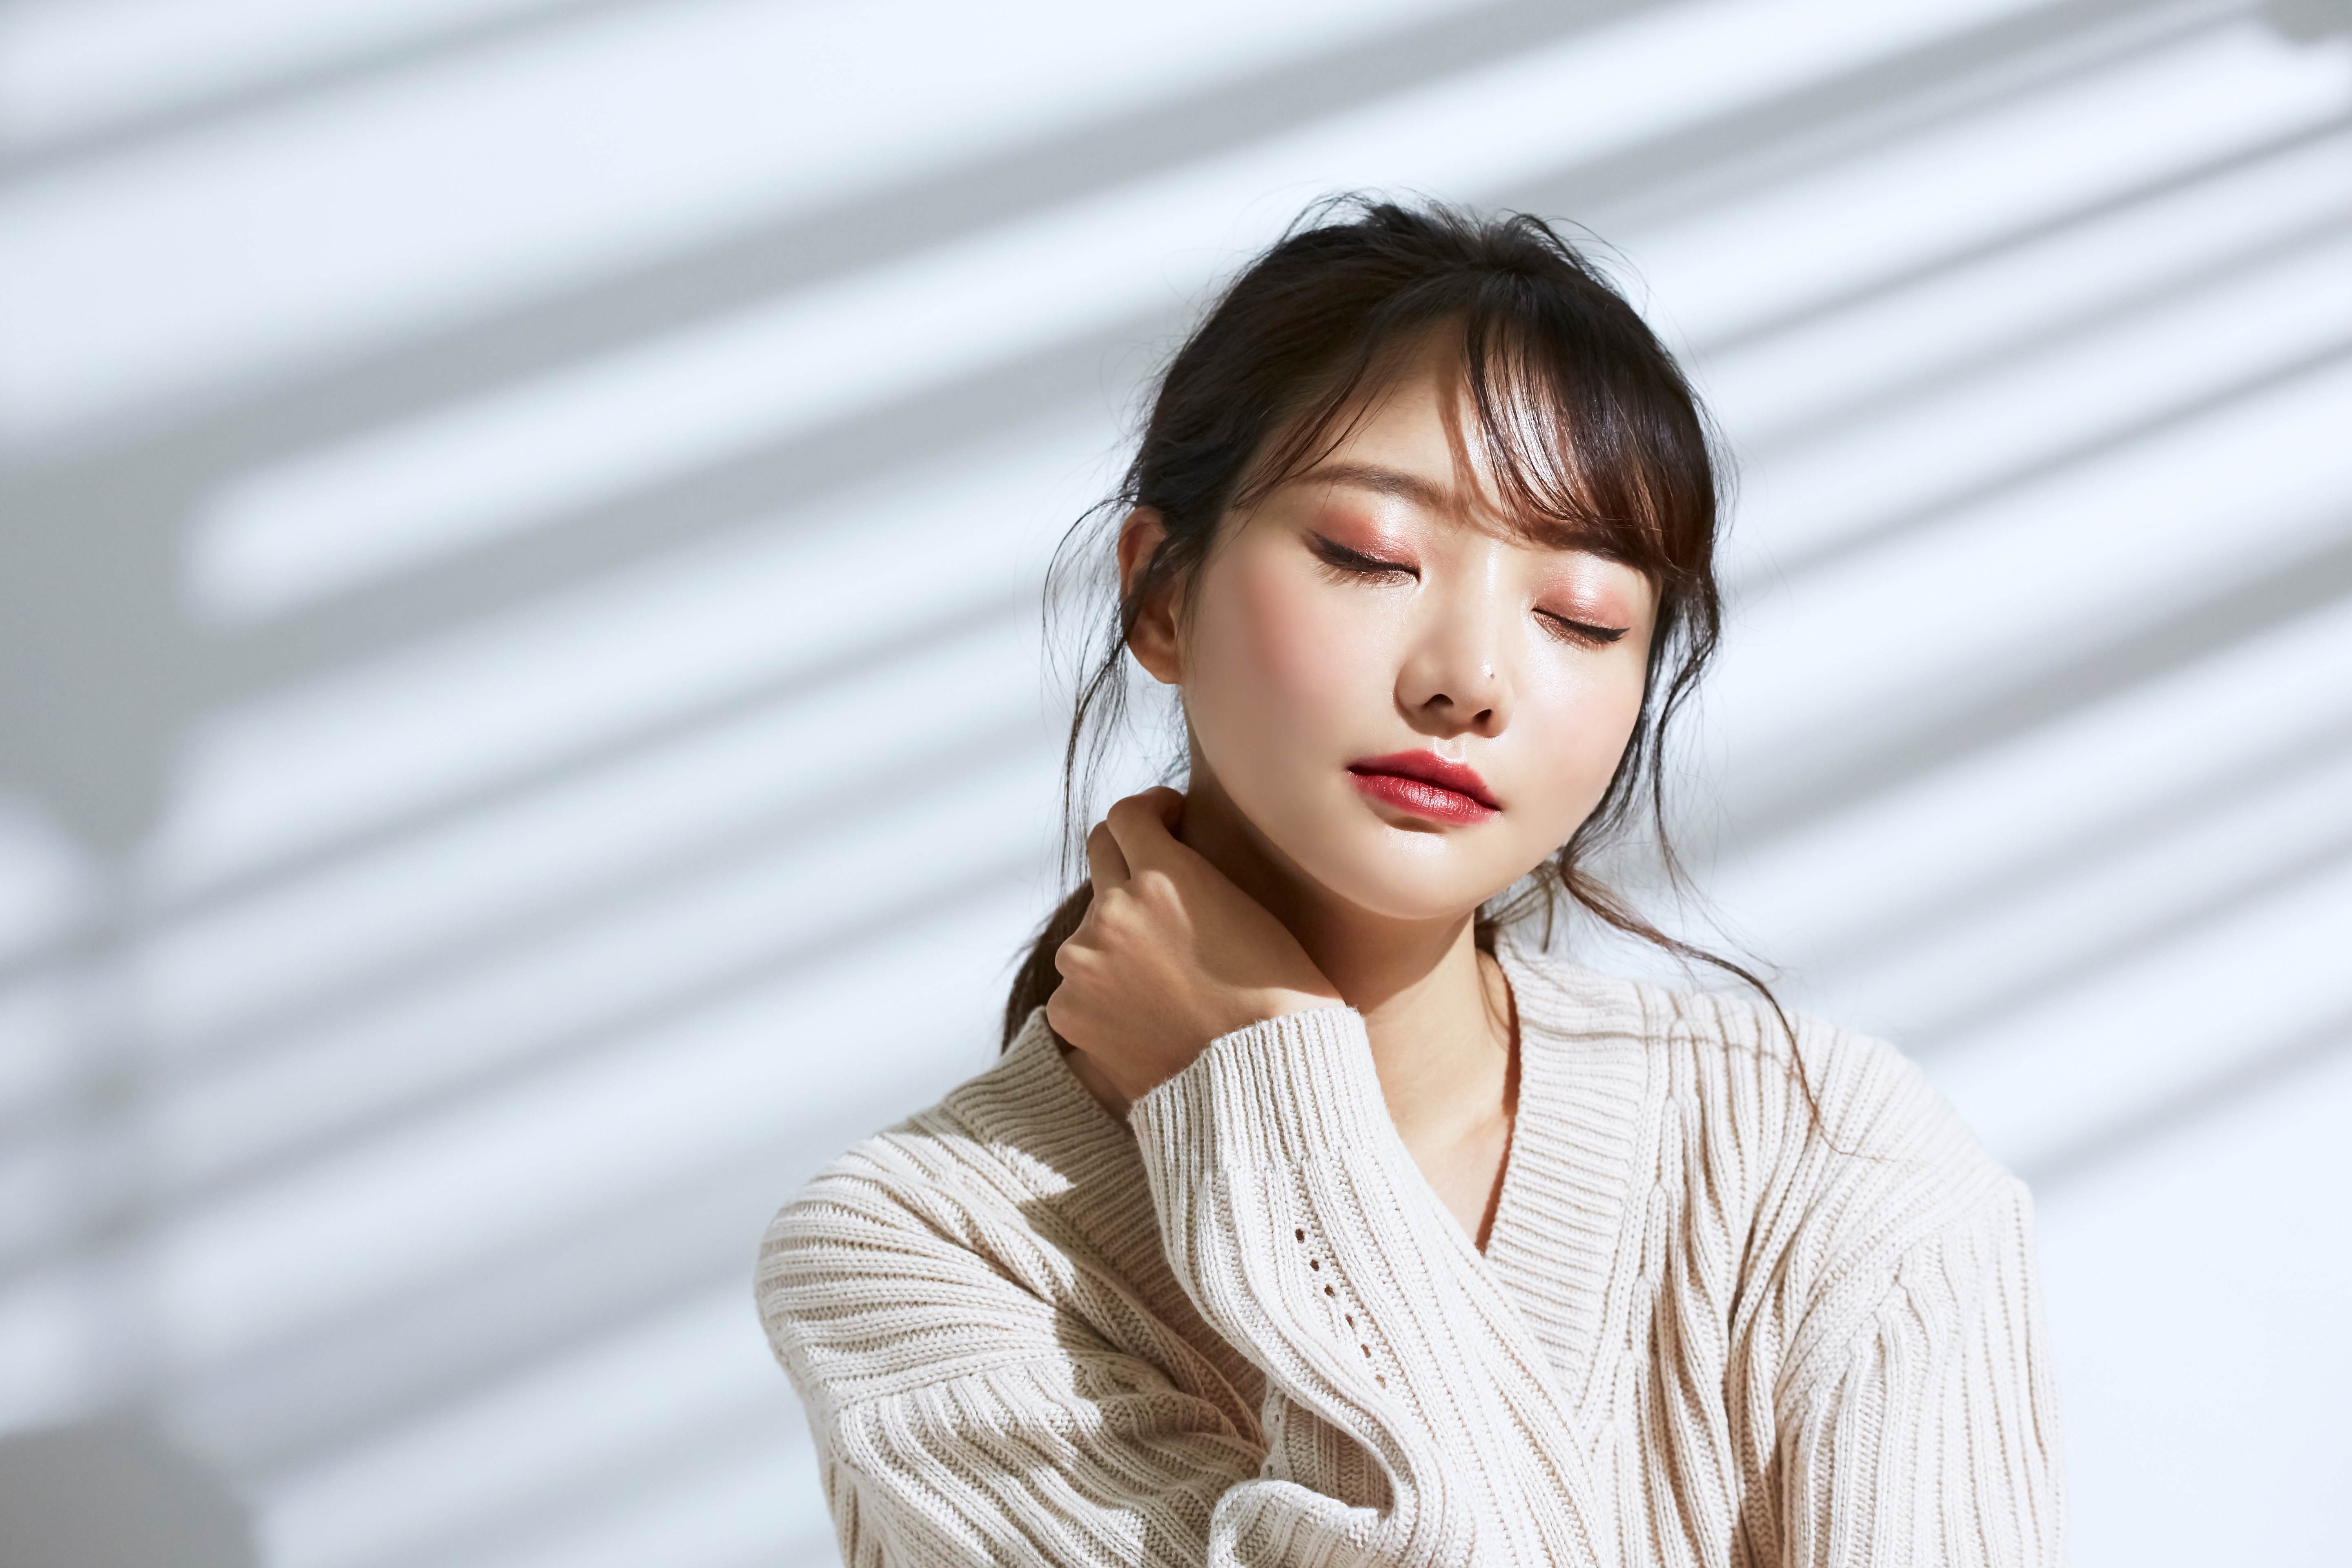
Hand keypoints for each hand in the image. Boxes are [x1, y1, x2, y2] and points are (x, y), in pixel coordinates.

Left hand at [1047, 787, 1342, 1107]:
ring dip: (1118, 936)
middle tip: (1160, 890)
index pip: (1128, 814)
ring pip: (1090, 929)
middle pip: (1101, 855)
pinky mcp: (1069, 1011)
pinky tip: (1145, 1015)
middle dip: (1131, 861)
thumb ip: (1195, 881)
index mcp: (1164, 877)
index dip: (1149, 811)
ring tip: (1164, 976)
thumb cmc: (1281, 1000)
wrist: (1261, 1083)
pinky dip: (1105, 992)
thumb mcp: (1248, 913)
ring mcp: (1084, 963)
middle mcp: (1113, 911)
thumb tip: (1169, 864)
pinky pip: (1079, 985)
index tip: (1165, 820)